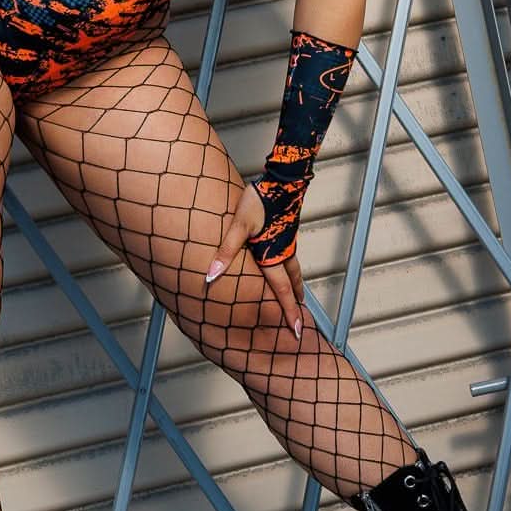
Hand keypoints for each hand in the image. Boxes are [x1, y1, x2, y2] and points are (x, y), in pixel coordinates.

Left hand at [204, 182, 305, 340]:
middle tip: (299, 323)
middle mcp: (283, 253)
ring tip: (299, 298)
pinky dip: (292, 271)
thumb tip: (211, 274)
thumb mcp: (238, 226)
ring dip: (296, 287)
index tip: (295, 330)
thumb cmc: (260, 201)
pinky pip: (291, 259)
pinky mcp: (287, 233)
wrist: (282, 180)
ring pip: (294, 271)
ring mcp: (287, 243)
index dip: (288, 312)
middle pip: (292, 285)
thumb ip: (226, 251)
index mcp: (272, 256)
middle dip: (294, 305)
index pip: (281, 291)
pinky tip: (286, 267)